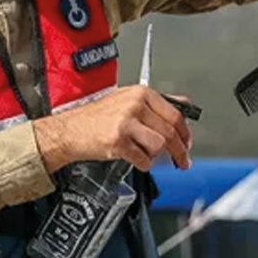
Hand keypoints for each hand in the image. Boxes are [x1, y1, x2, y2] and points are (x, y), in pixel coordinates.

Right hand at [33, 86, 191, 172]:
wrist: (69, 130)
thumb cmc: (95, 117)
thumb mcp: (127, 100)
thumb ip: (155, 104)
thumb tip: (184, 105)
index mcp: (140, 93)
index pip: (175, 113)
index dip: (185, 132)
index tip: (187, 142)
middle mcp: (134, 105)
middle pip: (170, 132)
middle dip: (180, 151)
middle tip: (183, 160)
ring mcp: (126, 123)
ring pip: (158, 146)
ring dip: (155, 155)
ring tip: (144, 153)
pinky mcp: (118, 141)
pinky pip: (143, 159)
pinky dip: (143, 163)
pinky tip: (135, 158)